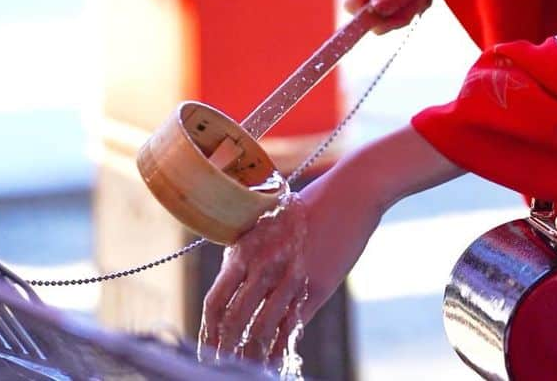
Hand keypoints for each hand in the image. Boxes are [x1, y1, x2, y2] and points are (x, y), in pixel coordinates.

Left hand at [199, 162, 381, 367]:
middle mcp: (264, 264)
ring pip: (262, 330)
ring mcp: (290, 277)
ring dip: (251, 357)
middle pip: (235, 321)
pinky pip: (292, 328)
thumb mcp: (269, 224)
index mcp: (246, 247)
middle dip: (225, 350)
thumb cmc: (307, 207)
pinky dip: (281, 350)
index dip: (208, 331)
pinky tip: (275, 362)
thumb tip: (236, 285)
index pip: (216, 300)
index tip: (206, 349)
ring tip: (246, 369)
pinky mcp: (315, 287)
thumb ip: (252, 254)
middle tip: (221, 366)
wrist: (350, 193)